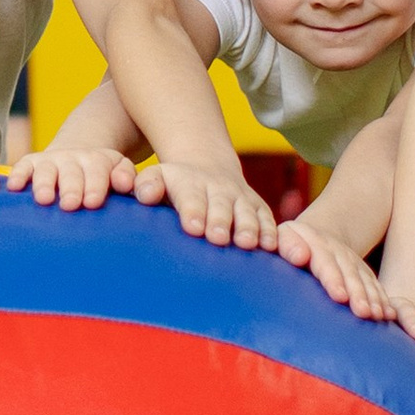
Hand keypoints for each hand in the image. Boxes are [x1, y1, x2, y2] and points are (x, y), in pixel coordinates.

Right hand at [3, 140, 136, 211]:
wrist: (77, 154)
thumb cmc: (101, 175)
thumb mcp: (118, 169)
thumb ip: (125, 176)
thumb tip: (125, 184)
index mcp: (97, 161)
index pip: (97, 173)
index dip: (95, 187)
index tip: (92, 202)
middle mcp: (72, 158)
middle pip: (71, 173)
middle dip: (70, 188)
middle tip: (70, 205)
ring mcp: (50, 160)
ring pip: (46, 171)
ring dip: (44, 184)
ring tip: (44, 199)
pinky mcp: (31, 163)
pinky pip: (22, 167)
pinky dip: (17, 175)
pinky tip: (13, 187)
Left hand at [133, 158, 279, 249]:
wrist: (209, 167)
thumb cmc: (175, 185)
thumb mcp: (158, 177)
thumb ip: (148, 185)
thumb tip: (144, 194)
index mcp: (190, 183)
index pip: (191, 197)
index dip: (193, 211)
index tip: (193, 227)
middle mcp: (219, 189)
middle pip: (221, 206)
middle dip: (220, 221)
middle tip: (218, 238)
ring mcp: (241, 198)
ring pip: (247, 212)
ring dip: (248, 228)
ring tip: (246, 244)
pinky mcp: (259, 207)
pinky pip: (267, 218)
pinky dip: (270, 231)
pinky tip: (271, 247)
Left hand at [276, 221, 389, 315]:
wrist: (314, 235)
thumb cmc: (291, 243)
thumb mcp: (284, 237)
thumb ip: (288, 245)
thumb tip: (300, 256)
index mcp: (317, 244)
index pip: (326, 263)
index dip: (334, 279)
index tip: (340, 296)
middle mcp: (339, 253)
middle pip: (350, 274)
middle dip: (358, 294)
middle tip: (363, 313)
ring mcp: (354, 263)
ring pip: (366, 281)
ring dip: (374, 299)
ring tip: (378, 316)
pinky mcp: (363, 273)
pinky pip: (375, 286)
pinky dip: (383, 300)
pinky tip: (389, 315)